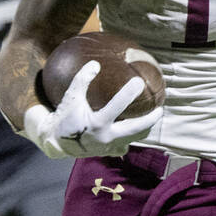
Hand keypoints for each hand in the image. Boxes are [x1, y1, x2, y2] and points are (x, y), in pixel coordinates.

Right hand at [22, 61, 161, 158]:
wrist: (56, 142)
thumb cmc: (64, 116)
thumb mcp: (71, 97)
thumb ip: (82, 80)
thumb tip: (96, 63)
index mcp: (97, 124)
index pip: (117, 107)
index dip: (129, 93)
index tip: (139, 81)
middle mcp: (106, 137)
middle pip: (135, 129)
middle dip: (150, 119)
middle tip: (159, 108)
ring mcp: (109, 147)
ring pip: (134, 138)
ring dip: (145, 129)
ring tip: (153, 117)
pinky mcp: (108, 152)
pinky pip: (125, 146)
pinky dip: (131, 138)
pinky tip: (136, 129)